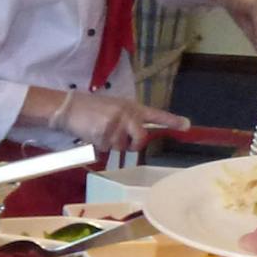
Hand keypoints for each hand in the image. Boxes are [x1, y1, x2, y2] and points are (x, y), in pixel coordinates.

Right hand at [56, 90, 189, 153]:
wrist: (69, 107)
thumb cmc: (92, 108)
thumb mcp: (115, 108)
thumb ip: (129, 119)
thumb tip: (141, 137)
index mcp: (132, 107)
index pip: (156, 115)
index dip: (172, 121)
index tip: (187, 126)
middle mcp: (127, 115)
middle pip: (141, 139)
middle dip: (134, 144)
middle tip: (123, 140)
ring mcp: (116, 125)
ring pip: (121, 147)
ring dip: (111, 144)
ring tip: (100, 131)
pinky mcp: (103, 134)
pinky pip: (107, 149)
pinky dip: (99, 146)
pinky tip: (92, 134)